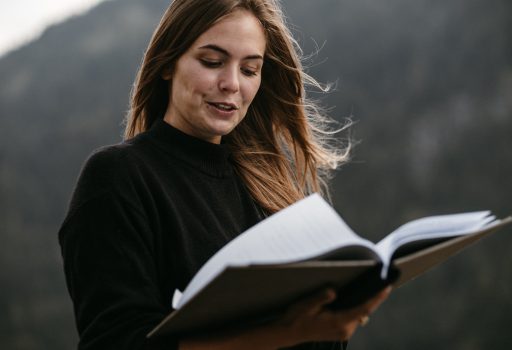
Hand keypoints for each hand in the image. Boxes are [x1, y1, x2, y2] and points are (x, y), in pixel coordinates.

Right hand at [272, 286, 391, 346]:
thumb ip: (321, 298)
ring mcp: (343, 333)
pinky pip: (353, 318)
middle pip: (364, 312)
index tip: (386, 288)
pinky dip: (356, 308)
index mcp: (338, 323)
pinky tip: (356, 298)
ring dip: (364, 303)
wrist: (288, 333)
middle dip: (372, 298)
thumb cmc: (296, 317)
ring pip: (359, 315)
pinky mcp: (340, 332)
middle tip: (381, 281)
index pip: (362, 309)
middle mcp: (344, 330)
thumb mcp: (306, 305)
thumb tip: (333, 291)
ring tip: (370, 287)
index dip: (376, 299)